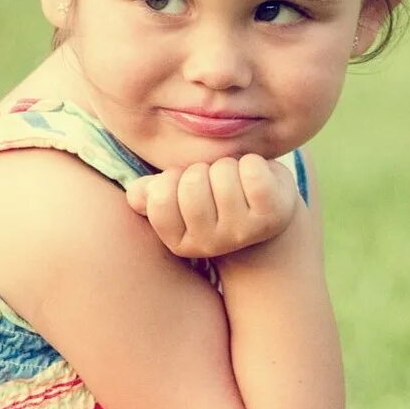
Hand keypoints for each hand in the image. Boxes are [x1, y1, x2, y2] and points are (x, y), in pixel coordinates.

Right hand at [124, 154, 300, 258]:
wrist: (265, 210)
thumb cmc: (213, 198)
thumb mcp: (177, 197)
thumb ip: (150, 194)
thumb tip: (137, 195)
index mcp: (180, 243)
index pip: (160, 197)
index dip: (172, 178)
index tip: (185, 184)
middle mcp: (210, 245)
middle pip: (192, 183)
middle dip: (202, 170)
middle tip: (215, 181)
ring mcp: (243, 233)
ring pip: (222, 173)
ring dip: (228, 166)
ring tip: (236, 181)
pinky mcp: (272, 216)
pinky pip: (252, 171)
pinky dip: (253, 163)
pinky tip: (257, 178)